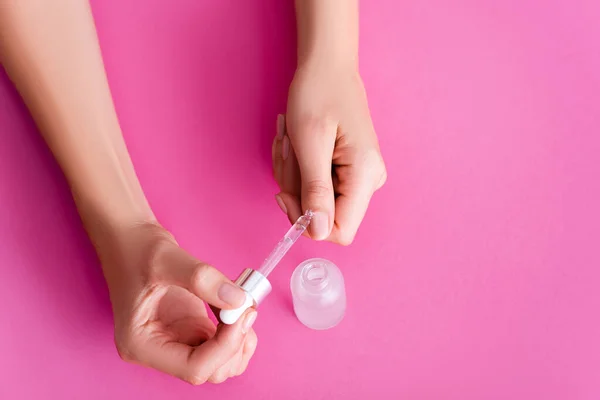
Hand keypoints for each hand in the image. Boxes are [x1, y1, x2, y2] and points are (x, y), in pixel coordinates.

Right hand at [99, 222, 257, 384]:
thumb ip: (202, 279)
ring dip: (239, 339)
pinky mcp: (190, 329)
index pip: (194, 367)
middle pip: (210, 370)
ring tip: (242, 304)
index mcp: (142, 344)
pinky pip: (221, 343)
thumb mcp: (167, 259)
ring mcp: (176, 341)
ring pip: (219, 362)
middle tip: (246, 307)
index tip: (241, 313)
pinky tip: (235, 302)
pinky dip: (237, 328)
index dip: (225, 347)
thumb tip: (239, 300)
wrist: (129, 237)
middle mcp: (158, 350)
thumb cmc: (136, 248)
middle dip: (235, 343)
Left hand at [272, 65, 386, 244]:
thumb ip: (315, 191)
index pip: (340, 231)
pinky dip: (297, 168)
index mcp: (365, 175)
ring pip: (314, 201)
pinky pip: (315, 186)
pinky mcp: (348, 171)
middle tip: (288, 149)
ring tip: (291, 139)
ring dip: (292, 174)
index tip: (285, 193)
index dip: (308, 221)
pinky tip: (296, 142)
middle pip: (323, 215)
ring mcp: (359, 176)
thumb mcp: (310, 144)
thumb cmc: (318, 94)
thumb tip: (317, 232)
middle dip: (294, 188)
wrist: (327, 68)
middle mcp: (368, 181)